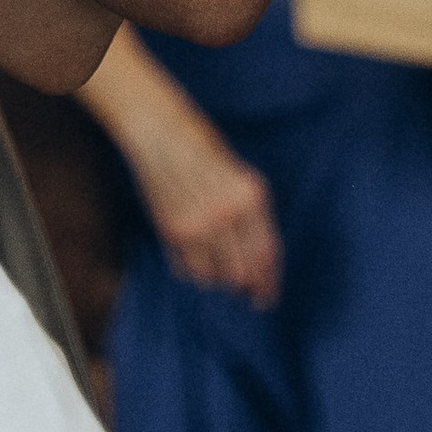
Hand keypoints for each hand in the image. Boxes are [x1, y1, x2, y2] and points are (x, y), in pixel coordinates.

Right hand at [138, 121, 281, 306]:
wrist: (161, 133)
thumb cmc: (204, 151)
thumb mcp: (242, 179)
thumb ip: (252, 218)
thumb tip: (259, 265)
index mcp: (250, 198)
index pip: (266, 255)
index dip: (269, 283)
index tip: (266, 298)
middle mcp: (225, 214)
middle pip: (242, 273)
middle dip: (245, 286)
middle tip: (245, 291)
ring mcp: (197, 224)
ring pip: (214, 277)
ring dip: (218, 277)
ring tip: (217, 263)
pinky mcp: (171, 230)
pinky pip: (188, 269)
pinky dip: (194, 270)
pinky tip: (196, 254)